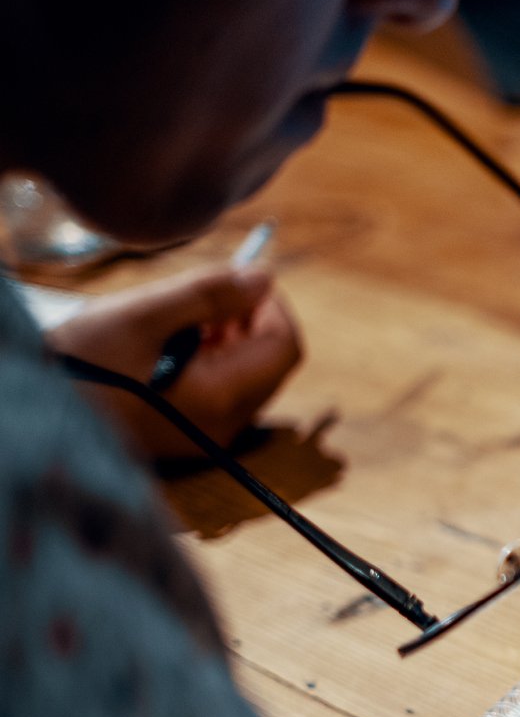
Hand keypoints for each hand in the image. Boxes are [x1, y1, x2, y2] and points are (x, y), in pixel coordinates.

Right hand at [48, 264, 301, 458]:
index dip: (272, 306)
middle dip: (248, 321)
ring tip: (179, 320)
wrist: (37, 419)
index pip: (285, 346)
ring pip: (247, 378)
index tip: (241, 279)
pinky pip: (222, 395)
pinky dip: (210, 363)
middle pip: (270, 363)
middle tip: (204, 297)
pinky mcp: (189, 438)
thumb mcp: (141, 316)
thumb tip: (265, 278)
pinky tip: (170, 347)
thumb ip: (208, 294)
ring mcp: (209, 438)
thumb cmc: (81, 365)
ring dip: (228, 341)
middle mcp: (226, 427)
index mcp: (222, 397)